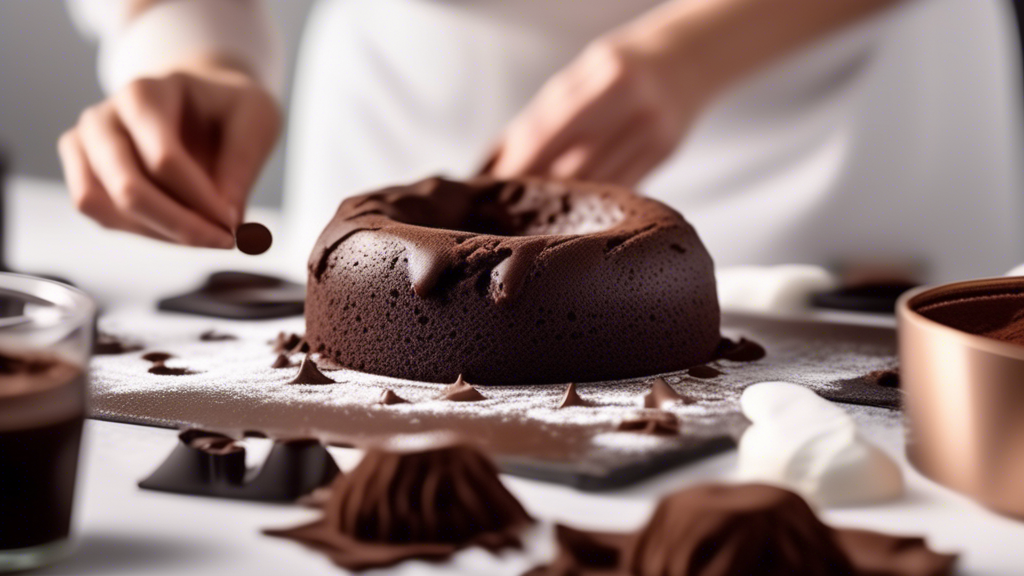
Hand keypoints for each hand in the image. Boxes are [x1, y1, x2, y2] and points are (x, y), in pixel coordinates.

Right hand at [57, 66, 280, 246]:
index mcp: (144, 94)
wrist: (200, 102)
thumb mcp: (255, 121)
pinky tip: (183, 229)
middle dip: (182, 226)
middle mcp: (102, 119)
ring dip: (164, 233)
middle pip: (128, 188)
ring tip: (207, 233)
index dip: (203, 200)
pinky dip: (147, 232)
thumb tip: (228, 219)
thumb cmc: (226, 110)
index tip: (237, 223)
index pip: (164, 159)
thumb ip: (241, 166)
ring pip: (108, 209)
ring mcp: (85, 148)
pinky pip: (104, 218)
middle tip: (226, 241)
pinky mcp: (84, 176)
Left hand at [489, 34, 708, 186]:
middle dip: (536, 188)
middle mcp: (636, 107)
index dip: (518, 164)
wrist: (691, 58)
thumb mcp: (583, 74)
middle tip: (509, 204)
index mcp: (608, 77)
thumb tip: (499, 159)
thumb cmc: (623, 66)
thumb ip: (546, 113)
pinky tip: (573, 203)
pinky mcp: (665, 154)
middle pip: (573, 167)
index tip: (494, 184)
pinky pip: (619, 187)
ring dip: (561, 199)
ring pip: (596, 185)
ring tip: (536, 207)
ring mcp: (655, 134)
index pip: (549, 133)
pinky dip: (591, 197)